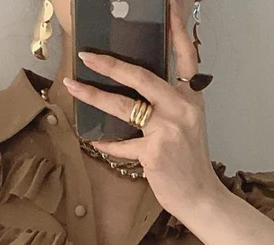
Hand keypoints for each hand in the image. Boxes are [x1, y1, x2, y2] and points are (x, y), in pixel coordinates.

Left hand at [61, 0, 222, 221]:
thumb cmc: (190, 164)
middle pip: (141, 77)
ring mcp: (166, 130)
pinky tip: (94, 140)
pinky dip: (106, 143)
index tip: (168, 10)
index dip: (176, 34)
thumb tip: (141, 94)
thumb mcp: (189, 127)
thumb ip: (170, 107)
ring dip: (93, 95)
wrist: (200, 196)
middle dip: (110, 64)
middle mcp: (180, 109)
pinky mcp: (153, 152)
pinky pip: (121, 144)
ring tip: (73, 87)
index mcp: (191, 99)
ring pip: (123, 106)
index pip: (186, 59)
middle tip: (87, 55)